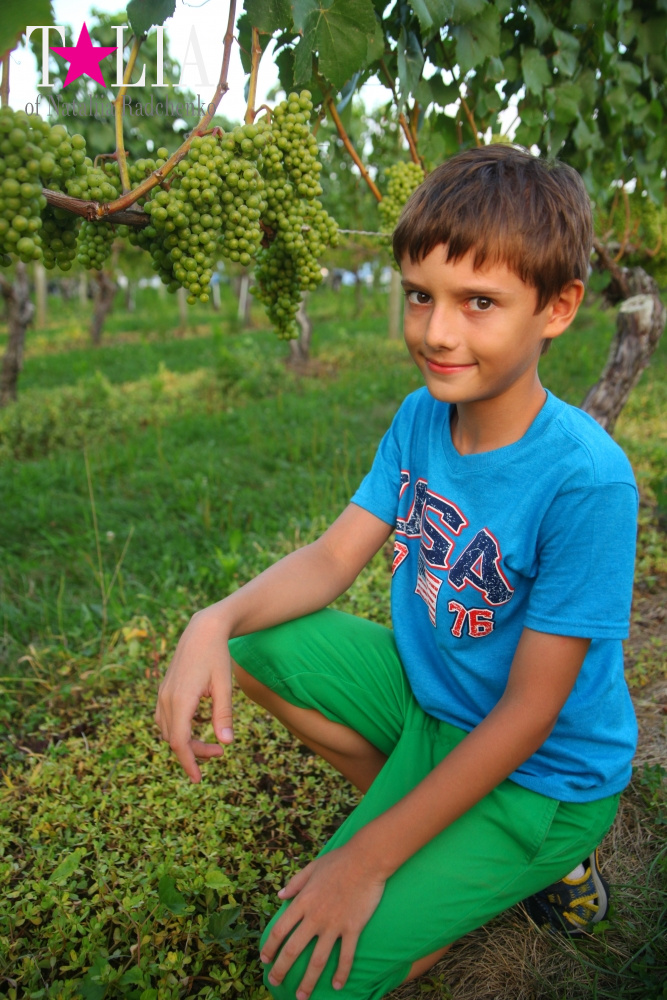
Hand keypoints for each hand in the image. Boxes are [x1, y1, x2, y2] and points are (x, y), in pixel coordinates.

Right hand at [154, 607, 233, 781]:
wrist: (202, 630)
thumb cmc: (216, 656)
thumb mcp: (224, 685)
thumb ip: (223, 714)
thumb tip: (226, 743)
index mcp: (181, 700)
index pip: (179, 742)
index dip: (188, 762)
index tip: (198, 778)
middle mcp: (167, 699)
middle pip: (174, 739)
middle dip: (194, 752)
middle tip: (220, 754)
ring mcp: (162, 695)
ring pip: (167, 731)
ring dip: (186, 742)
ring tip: (211, 744)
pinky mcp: (164, 691)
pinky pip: (165, 719)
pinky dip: (178, 730)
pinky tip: (196, 728)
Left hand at [260, 843, 385, 998]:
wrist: (366, 860)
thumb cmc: (338, 861)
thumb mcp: (311, 867)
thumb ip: (295, 883)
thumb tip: (280, 895)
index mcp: (302, 901)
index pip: (279, 930)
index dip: (269, 947)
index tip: (264, 960)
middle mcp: (315, 917)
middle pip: (293, 950)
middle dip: (281, 970)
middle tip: (274, 983)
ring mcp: (334, 924)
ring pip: (317, 960)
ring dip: (308, 981)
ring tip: (301, 997)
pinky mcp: (352, 928)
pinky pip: (346, 956)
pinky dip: (341, 973)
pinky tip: (336, 986)